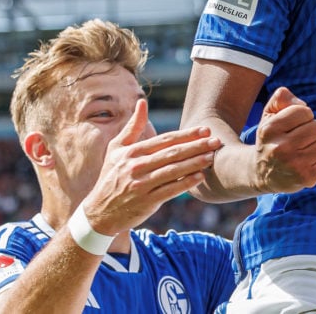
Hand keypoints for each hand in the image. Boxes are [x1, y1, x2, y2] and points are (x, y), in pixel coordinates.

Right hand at [82, 99, 221, 234]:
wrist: (99, 212)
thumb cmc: (111, 176)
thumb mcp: (116, 149)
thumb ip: (133, 126)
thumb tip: (142, 102)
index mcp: (132, 152)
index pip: (165, 140)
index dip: (187, 134)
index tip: (205, 130)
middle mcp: (136, 167)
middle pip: (172, 153)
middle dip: (196, 146)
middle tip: (216, 141)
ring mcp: (141, 185)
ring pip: (173, 171)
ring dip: (194, 163)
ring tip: (211, 157)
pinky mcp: (145, 202)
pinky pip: (169, 191)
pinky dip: (185, 183)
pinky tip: (200, 176)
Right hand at [252, 87, 315, 193]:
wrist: (261, 173)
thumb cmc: (271, 138)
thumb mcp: (269, 115)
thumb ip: (282, 98)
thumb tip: (302, 105)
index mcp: (270, 130)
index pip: (304, 111)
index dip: (303, 115)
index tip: (294, 125)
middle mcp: (280, 148)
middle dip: (313, 129)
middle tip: (302, 138)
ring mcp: (294, 165)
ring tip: (306, 150)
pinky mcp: (306, 178)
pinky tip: (311, 162)